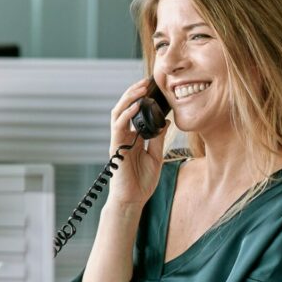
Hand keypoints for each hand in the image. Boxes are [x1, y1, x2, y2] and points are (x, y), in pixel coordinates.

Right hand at [107, 78, 169, 207]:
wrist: (133, 199)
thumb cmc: (143, 181)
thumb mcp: (156, 156)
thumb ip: (158, 138)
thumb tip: (165, 121)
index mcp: (134, 137)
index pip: (135, 112)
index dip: (142, 98)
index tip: (154, 87)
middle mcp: (124, 136)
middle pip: (125, 108)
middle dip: (134, 93)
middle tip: (147, 81)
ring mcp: (118, 140)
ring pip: (118, 112)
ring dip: (129, 98)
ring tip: (141, 88)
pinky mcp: (116, 147)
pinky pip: (118, 126)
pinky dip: (126, 115)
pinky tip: (136, 107)